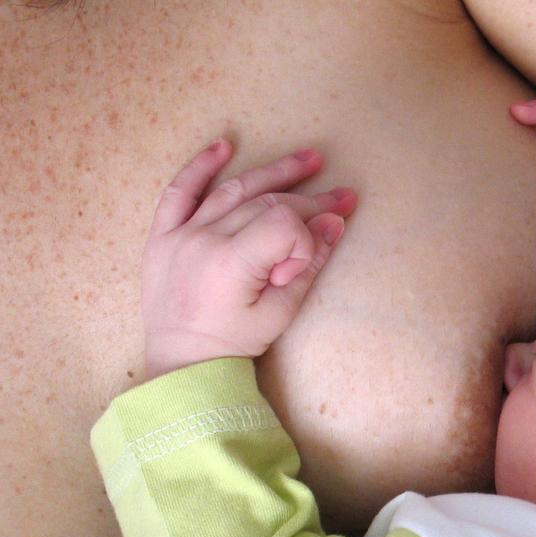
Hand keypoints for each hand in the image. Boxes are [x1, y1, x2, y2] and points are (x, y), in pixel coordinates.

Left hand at [141, 139, 357, 378]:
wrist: (184, 361)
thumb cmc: (234, 343)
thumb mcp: (281, 313)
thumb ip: (308, 266)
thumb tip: (335, 224)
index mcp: (230, 264)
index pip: (282, 223)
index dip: (305, 239)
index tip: (305, 264)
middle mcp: (202, 240)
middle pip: (264, 202)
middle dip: (308, 199)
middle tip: (343, 195)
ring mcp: (180, 234)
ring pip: (233, 189)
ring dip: (273, 173)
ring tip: (309, 160)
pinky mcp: (163, 235)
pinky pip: (180, 191)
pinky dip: (200, 166)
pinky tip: (225, 146)